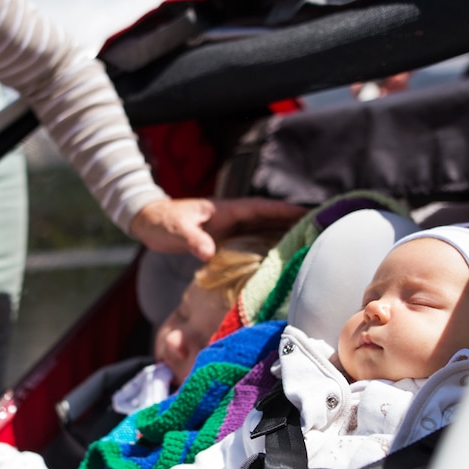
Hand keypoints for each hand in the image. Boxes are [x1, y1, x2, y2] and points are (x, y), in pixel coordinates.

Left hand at [128, 197, 305, 261]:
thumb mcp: (177, 231)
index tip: (310, 212)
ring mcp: (230, 227)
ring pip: (263, 229)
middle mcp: (233, 216)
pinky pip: (251, 241)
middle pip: (270, 218)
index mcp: (228, 209)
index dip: (286, 210)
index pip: (263, 208)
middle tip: (320, 231)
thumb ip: (193, 240)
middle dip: (294, 222)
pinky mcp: (224, 238)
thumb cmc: (163, 223)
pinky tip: (277, 260)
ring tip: (308, 246)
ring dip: (283, 235)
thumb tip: (209, 253)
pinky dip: (266, 246)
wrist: (148, 222)